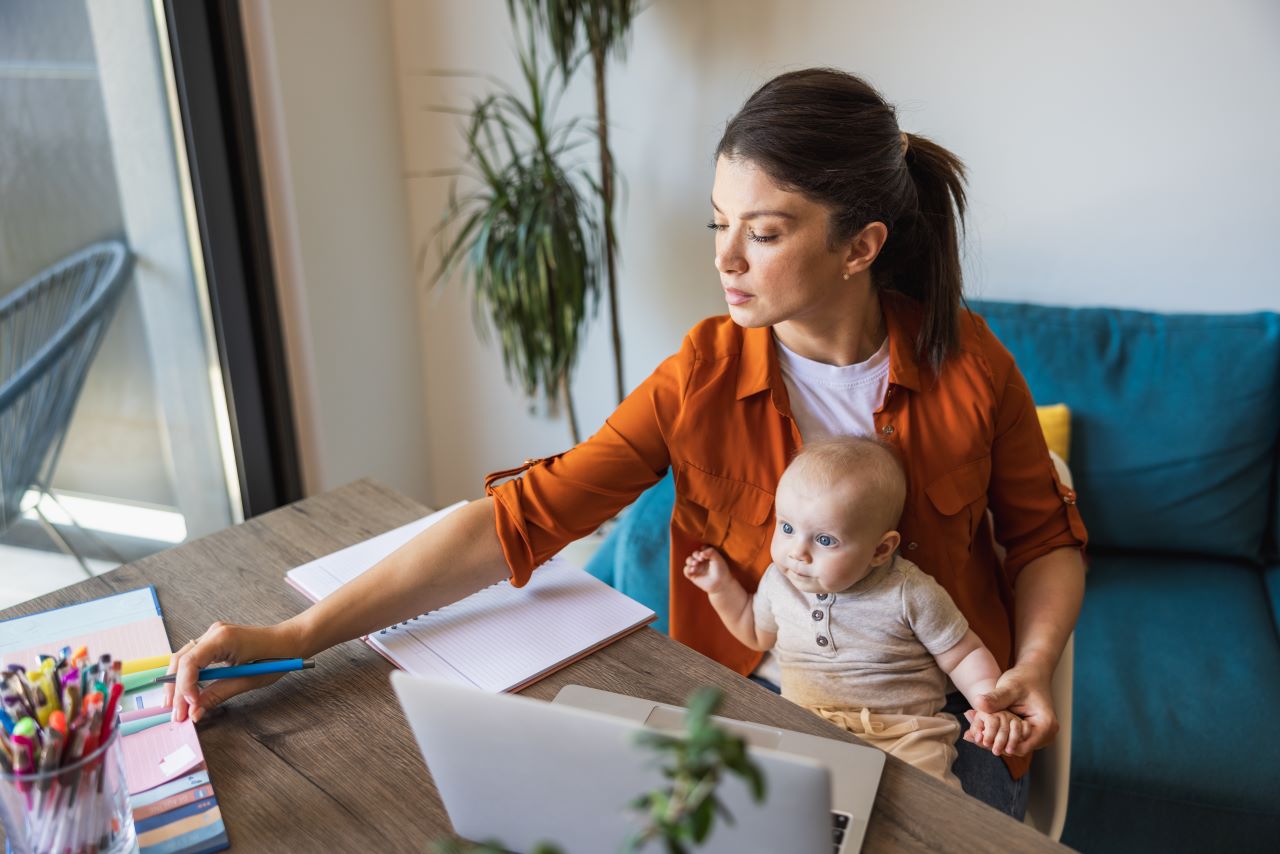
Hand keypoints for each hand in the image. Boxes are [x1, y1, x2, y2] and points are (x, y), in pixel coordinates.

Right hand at [163, 620, 306, 722]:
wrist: (291, 640)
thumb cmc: (277, 656)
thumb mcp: (249, 679)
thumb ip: (219, 694)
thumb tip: (195, 712)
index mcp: (222, 638)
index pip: (190, 662)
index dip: (185, 687)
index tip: (189, 707)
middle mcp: (213, 633)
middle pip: (181, 661)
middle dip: (176, 690)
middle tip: (177, 715)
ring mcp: (212, 636)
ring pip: (183, 660)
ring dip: (178, 685)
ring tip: (177, 709)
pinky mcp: (215, 642)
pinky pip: (193, 659)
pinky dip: (187, 677)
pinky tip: (186, 694)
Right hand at [682, 546, 731, 593]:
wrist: (720, 584)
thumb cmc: (721, 571)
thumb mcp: (718, 559)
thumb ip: (711, 552)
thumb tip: (701, 553)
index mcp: (708, 556)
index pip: (701, 549)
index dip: (702, 550)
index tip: (705, 554)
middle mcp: (701, 561)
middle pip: (694, 554)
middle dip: (696, 555)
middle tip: (701, 559)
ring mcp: (697, 568)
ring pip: (688, 560)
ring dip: (690, 561)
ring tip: (695, 564)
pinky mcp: (692, 576)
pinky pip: (685, 570)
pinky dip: (687, 569)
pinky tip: (693, 570)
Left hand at [969, 664, 1058, 754]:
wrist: (1033, 673)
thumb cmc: (1023, 678)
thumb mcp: (1009, 687)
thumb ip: (995, 698)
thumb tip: (977, 703)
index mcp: (1046, 725)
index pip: (1020, 748)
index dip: (998, 744)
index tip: (978, 737)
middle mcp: (1046, 735)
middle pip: (1016, 749)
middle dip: (993, 742)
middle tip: (969, 735)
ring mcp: (1039, 736)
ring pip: (1013, 746)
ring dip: (994, 739)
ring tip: (972, 731)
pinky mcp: (1031, 734)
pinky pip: (1013, 739)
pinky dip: (998, 735)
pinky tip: (981, 727)